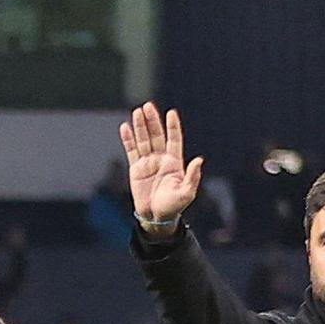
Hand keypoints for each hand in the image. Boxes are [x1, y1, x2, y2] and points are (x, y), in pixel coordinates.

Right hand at [120, 102, 202, 227]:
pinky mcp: (135, 169)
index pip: (174, 139)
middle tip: (147, 106)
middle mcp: (161, 159)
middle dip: (152, 121)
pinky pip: (131, 151)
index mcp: (174, 162)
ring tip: (137, 112)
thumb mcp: (187, 192)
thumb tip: (199, 159)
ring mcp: (147, 163)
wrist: (156, 217)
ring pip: (143, 140)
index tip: (171, 113)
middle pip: (156, 135)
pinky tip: (125, 127)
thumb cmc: (174, 206)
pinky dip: (127, 139)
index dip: (173, 126)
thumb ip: (192, 176)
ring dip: (140, 126)